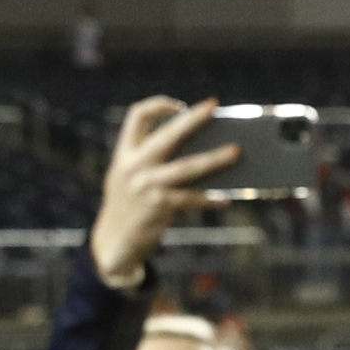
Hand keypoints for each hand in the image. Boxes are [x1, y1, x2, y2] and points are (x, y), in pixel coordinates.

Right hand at [88, 99, 241, 288]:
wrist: (112, 243)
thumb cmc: (130, 205)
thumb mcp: (129, 177)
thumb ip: (153, 161)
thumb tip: (200, 150)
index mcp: (125, 154)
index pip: (137, 116)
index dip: (158, 105)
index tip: (180, 106)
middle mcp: (134, 166)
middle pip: (167, 135)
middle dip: (192, 118)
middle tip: (213, 106)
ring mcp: (146, 187)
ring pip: (187, 167)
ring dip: (214, 158)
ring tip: (236, 151)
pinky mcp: (158, 207)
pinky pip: (191, 199)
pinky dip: (209, 199)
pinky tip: (225, 200)